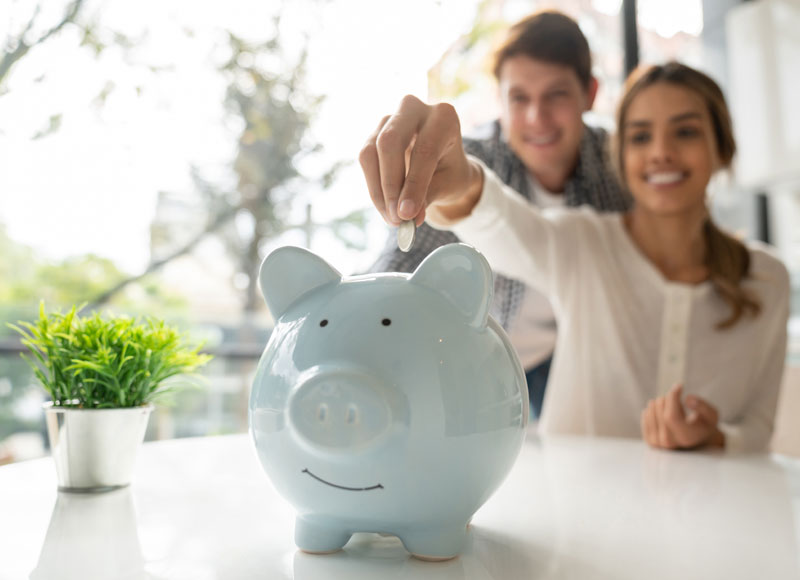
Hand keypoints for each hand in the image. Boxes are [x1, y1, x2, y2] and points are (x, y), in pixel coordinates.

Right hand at [358, 95, 483, 225]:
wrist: (443, 163)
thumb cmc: (449, 171)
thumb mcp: (448, 185)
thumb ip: (428, 196)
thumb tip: (408, 217)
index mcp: (443, 117)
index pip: (424, 150)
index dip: (414, 185)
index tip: (407, 215)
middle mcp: (414, 108)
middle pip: (390, 142)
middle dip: (390, 185)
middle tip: (396, 218)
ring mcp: (390, 118)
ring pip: (371, 152)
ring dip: (379, 191)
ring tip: (393, 219)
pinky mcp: (374, 132)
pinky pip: (366, 160)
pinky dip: (374, 189)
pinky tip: (386, 208)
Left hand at [641, 384, 724, 449]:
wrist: (696, 440)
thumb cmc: (704, 425)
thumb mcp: (712, 415)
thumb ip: (703, 406)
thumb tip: (688, 399)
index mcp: (686, 438)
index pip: (671, 416)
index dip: (673, 397)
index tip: (679, 386)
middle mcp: (669, 443)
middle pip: (659, 411)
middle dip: (667, 398)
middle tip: (676, 399)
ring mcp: (657, 443)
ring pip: (650, 412)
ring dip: (659, 403)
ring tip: (672, 408)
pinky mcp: (649, 439)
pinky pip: (645, 416)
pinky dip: (652, 409)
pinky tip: (661, 411)